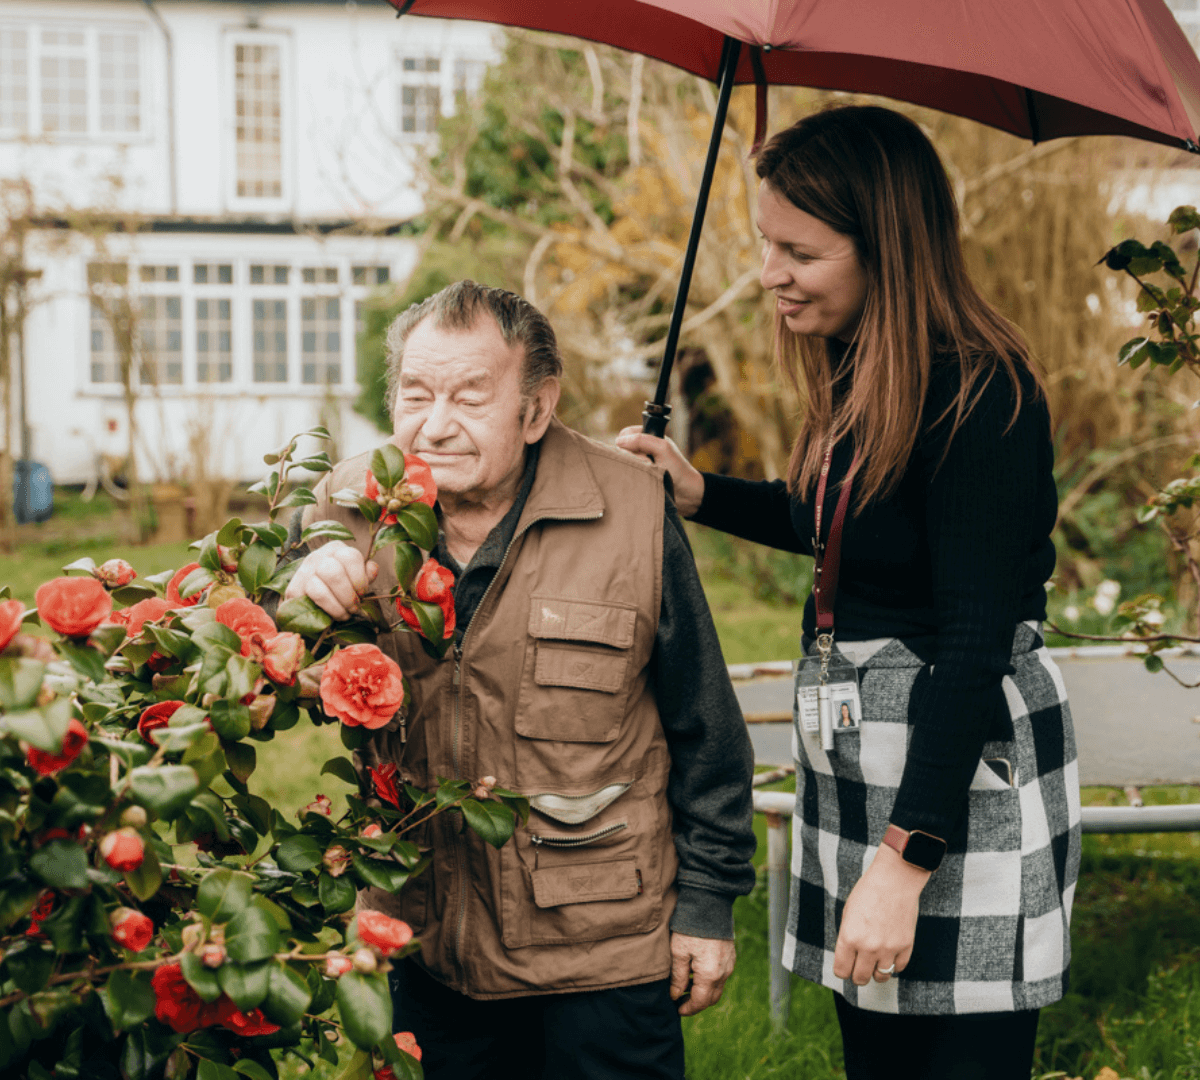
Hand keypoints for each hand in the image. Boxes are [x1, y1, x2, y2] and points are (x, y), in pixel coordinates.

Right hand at [284, 540, 378, 620]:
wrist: (313, 598)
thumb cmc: (341, 585)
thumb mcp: (356, 576)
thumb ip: (366, 573)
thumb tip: (372, 568)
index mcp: (336, 549)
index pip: (350, 557)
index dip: (360, 579)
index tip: (362, 593)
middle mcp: (317, 556)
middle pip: (334, 573)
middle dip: (347, 596)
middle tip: (354, 607)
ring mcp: (302, 572)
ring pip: (319, 590)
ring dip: (336, 607)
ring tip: (344, 615)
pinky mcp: (292, 590)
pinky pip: (308, 604)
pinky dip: (323, 612)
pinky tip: (330, 616)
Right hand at [615, 428, 705, 517]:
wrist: (687, 494)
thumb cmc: (679, 470)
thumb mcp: (662, 448)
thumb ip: (642, 440)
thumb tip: (619, 441)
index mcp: (649, 437)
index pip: (626, 434)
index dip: (627, 441)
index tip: (637, 450)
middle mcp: (642, 449)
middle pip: (622, 448)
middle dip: (632, 455)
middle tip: (648, 462)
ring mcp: (640, 463)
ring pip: (624, 461)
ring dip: (635, 466)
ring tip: (649, 472)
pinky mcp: (638, 476)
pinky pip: (626, 473)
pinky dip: (633, 475)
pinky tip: (644, 479)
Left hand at [669, 933, 735, 1015]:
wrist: (709, 903)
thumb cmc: (691, 927)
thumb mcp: (678, 952)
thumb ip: (677, 977)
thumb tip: (675, 995)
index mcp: (710, 974)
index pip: (700, 1001)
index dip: (688, 1009)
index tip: (677, 1009)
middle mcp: (723, 973)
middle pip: (711, 998)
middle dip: (696, 1003)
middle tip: (680, 1001)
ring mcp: (729, 964)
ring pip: (717, 988)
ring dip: (703, 992)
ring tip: (685, 985)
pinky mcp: (730, 956)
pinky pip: (721, 976)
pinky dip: (709, 981)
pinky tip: (695, 972)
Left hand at [832, 843, 929, 985]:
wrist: (895, 880)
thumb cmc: (868, 892)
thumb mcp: (847, 912)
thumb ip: (847, 936)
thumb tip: (848, 956)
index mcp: (849, 937)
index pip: (842, 971)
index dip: (842, 970)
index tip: (845, 966)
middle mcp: (868, 947)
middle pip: (860, 978)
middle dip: (858, 975)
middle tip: (859, 968)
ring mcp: (888, 948)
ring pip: (881, 977)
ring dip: (876, 971)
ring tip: (875, 962)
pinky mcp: (906, 946)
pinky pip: (898, 968)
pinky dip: (893, 964)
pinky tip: (890, 953)